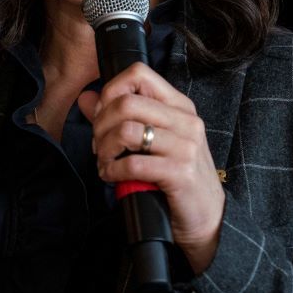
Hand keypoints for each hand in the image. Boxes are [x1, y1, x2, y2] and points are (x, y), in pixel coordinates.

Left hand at [77, 62, 224, 274]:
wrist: (207, 218)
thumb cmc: (175, 176)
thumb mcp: (150, 141)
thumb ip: (117, 116)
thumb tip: (85, 98)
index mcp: (179, 106)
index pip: (139, 73)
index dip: (110, 91)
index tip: (102, 115)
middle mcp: (186, 121)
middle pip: (126, 102)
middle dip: (100, 125)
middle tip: (98, 145)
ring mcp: (186, 146)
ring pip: (126, 131)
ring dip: (104, 149)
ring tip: (104, 162)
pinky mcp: (181, 173)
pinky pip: (132, 163)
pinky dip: (112, 170)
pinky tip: (112, 176)